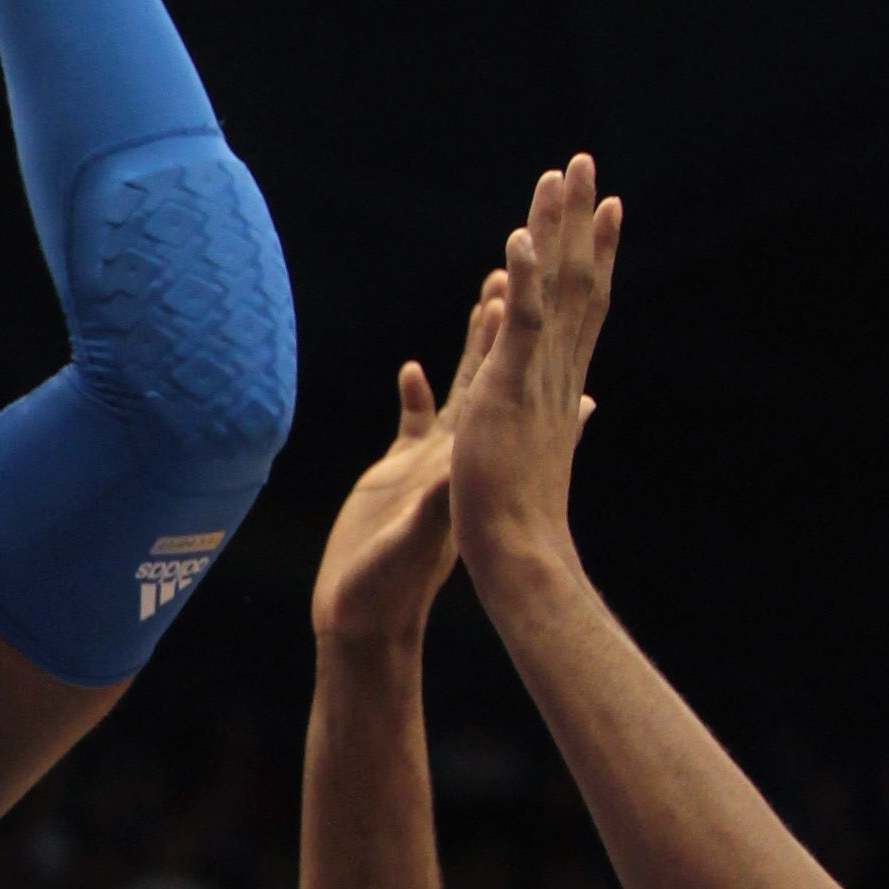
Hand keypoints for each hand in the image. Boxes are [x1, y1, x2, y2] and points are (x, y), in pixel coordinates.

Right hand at [310, 292, 503, 651]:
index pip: (494, 381)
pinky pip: (414, 422)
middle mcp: (459, 454)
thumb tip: (453, 465)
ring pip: (462, 386)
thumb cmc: (390, 587)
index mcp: (466, 461)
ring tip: (488, 294)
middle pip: (488, 370)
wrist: (368, 625)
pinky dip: (418, 395)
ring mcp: (431, 463)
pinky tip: (413, 368)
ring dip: (474, 343)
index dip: (507, 332)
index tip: (520, 282)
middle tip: (517, 263)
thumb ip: (433, 498)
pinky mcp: (399, 475)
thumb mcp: (414, 535)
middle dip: (502, 318)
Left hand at [450, 152, 620, 598]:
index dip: (595, 254)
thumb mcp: (546, 451)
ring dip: (556, 231)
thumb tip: (589, 405)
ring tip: (560, 176)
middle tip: (585, 163)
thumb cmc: (522, 515)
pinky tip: (520, 241)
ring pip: (554, 291)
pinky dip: (524, 283)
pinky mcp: (509, 392)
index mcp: (561, 383)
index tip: (605, 209)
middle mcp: (558, 373)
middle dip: (581, 221)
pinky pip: (518, 329)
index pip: (583, 306)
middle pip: (577, 282)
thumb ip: (566, 418)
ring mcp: (536, 379)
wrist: (516, 556)